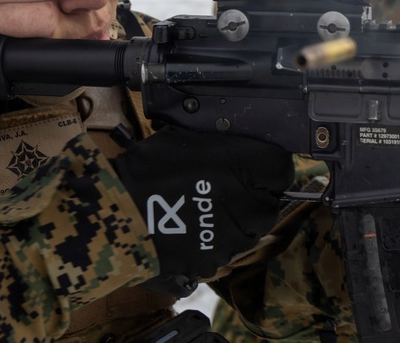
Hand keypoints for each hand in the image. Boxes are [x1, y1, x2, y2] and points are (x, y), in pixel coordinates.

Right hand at [112, 126, 293, 281]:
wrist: (119, 215)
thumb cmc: (149, 168)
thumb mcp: (187, 138)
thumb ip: (220, 141)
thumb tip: (236, 140)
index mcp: (247, 167)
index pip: (280, 166)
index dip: (267, 165)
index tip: (254, 165)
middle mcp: (251, 204)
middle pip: (270, 199)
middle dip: (254, 193)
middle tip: (225, 187)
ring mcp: (237, 237)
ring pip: (252, 227)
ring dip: (238, 218)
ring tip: (205, 209)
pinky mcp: (219, 261)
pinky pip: (228, 249)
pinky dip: (217, 240)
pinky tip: (193, 229)